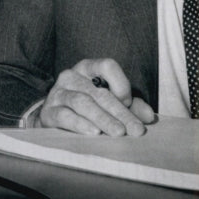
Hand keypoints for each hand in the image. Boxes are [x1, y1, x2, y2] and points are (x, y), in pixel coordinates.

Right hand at [33, 58, 154, 136]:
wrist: (54, 118)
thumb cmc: (88, 107)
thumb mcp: (110, 102)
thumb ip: (131, 106)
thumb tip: (149, 116)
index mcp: (88, 68)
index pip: (106, 66)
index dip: (120, 83)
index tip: (128, 102)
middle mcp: (71, 76)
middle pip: (98, 92)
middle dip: (120, 112)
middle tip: (134, 130)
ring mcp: (58, 93)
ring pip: (82, 102)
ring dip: (103, 119)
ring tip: (118, 133)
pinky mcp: (49, 111)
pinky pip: (65, 115)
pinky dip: (80, 124)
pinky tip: (94, 132)